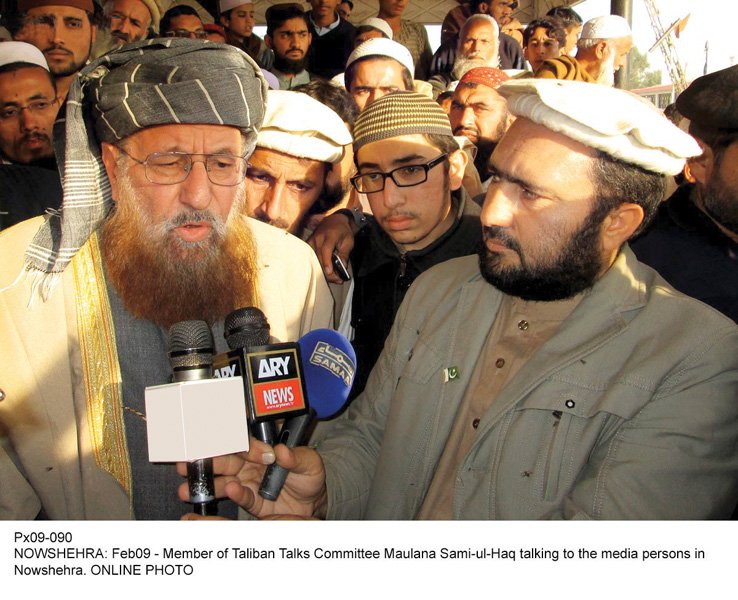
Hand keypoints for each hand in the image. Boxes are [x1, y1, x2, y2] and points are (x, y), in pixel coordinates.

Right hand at [177, 438, 327, 519]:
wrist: (314, 503)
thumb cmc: (309, 476)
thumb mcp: (310, 462)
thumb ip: (297, 457)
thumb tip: (282, 452)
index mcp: (263, 447)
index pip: (244, 439)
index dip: (231, 437)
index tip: (218, 436)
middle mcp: (251, 462)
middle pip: (227, 457)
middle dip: (208, 457)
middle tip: (191, 458)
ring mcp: (249, 481)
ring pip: (225, 477)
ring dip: (208, 480)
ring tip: (192, 483)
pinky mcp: (252, 500)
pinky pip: (240, 495)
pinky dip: (233, 493)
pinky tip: (228, 490)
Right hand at [307, 211, 356, 283]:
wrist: (335, 220)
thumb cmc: (343, 231)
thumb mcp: (349, 241)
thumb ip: (344, 254)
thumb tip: (342, 267)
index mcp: (329, 235)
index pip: (326, 250)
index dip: (327, 262)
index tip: (330, 273)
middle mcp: (318, 238)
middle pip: (319, 258)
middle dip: (328, 272)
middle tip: (338, 280)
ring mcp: (311, 241)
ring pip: (314, 259)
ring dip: (322, 270)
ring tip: (333, 277)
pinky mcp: (308, 244)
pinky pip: (310, 257)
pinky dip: (316, 265)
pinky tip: (322, 271)